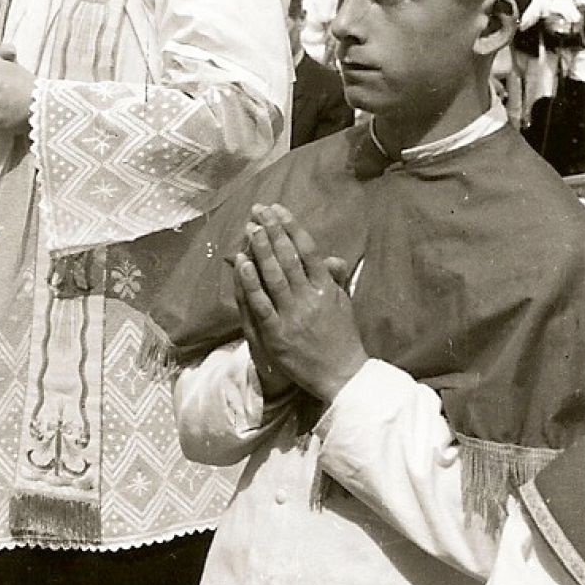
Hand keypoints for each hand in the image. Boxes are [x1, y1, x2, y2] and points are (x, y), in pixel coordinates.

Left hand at [234, 204, 366, 403]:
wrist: (342, 374)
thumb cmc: (342, 338)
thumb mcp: (342, 304)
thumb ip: (334, 279)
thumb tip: (331, 257)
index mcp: (326, 288)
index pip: (308, 250)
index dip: (291, 227)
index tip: (278, 209)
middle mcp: (309, 297)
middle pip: (288, 257)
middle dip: (272, 230)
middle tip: (259, 210)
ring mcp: (292, 315)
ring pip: (274, 276)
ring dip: (261, 249)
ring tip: (250, 229)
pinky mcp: (277, 333)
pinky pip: (261, 303)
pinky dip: (250, 282)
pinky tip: (242, 262)